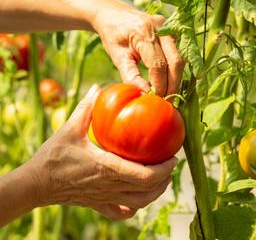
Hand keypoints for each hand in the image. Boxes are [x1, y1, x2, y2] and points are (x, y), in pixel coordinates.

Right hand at [28, 85, 176, 219]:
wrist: (36, 183)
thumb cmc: (52, 156)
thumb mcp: (70, 128)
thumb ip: (87, 107)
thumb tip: (98, 88)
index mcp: (107, 167)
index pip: (147, 175)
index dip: (165, 168)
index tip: (173, 156)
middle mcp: (110, 186)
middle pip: (149, 191)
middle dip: (166, 178)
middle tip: (171, 164)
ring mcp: (105, 199)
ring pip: (140, 204)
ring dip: (156, 193)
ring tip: (162, 179)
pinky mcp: (98, 205)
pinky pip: (122, 213)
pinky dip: (134, 208)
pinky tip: (137, 198)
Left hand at [92, 0, 183, 95]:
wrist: (114, 14)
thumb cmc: (113, 35)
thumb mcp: (118, 57)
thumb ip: (131, 77)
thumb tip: (145, 95)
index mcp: (144, 33)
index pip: (158, 65)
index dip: (159, 85)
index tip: (156, 99)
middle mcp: (160, 28)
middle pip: (175, 62)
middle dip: (172, 84)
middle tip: (167, 101)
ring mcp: (168, 28)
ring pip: (180, 58)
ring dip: (176, 78)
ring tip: (167, 93)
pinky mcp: (171, 31)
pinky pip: (178, 54)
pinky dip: (175, 70)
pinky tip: (168, 81)